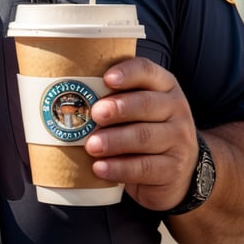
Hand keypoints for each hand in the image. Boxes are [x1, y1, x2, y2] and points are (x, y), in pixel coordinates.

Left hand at [85, 56, 197, 210]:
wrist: (176, 172)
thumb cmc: (144, 129)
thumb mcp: (137, 108)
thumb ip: (113, 96)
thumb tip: (65, 91)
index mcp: (164, 86)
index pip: (147, 71)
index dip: (128, 73)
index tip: (106, 78)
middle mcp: (176, 109)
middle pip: (146, 104)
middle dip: (118, 108)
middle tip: (94, 113)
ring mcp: (179, 140)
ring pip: (144, 137)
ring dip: (114, 140)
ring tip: (91, 145)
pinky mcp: (173, 169)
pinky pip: (145, 167)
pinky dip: (119, 168)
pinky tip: (100, 168)